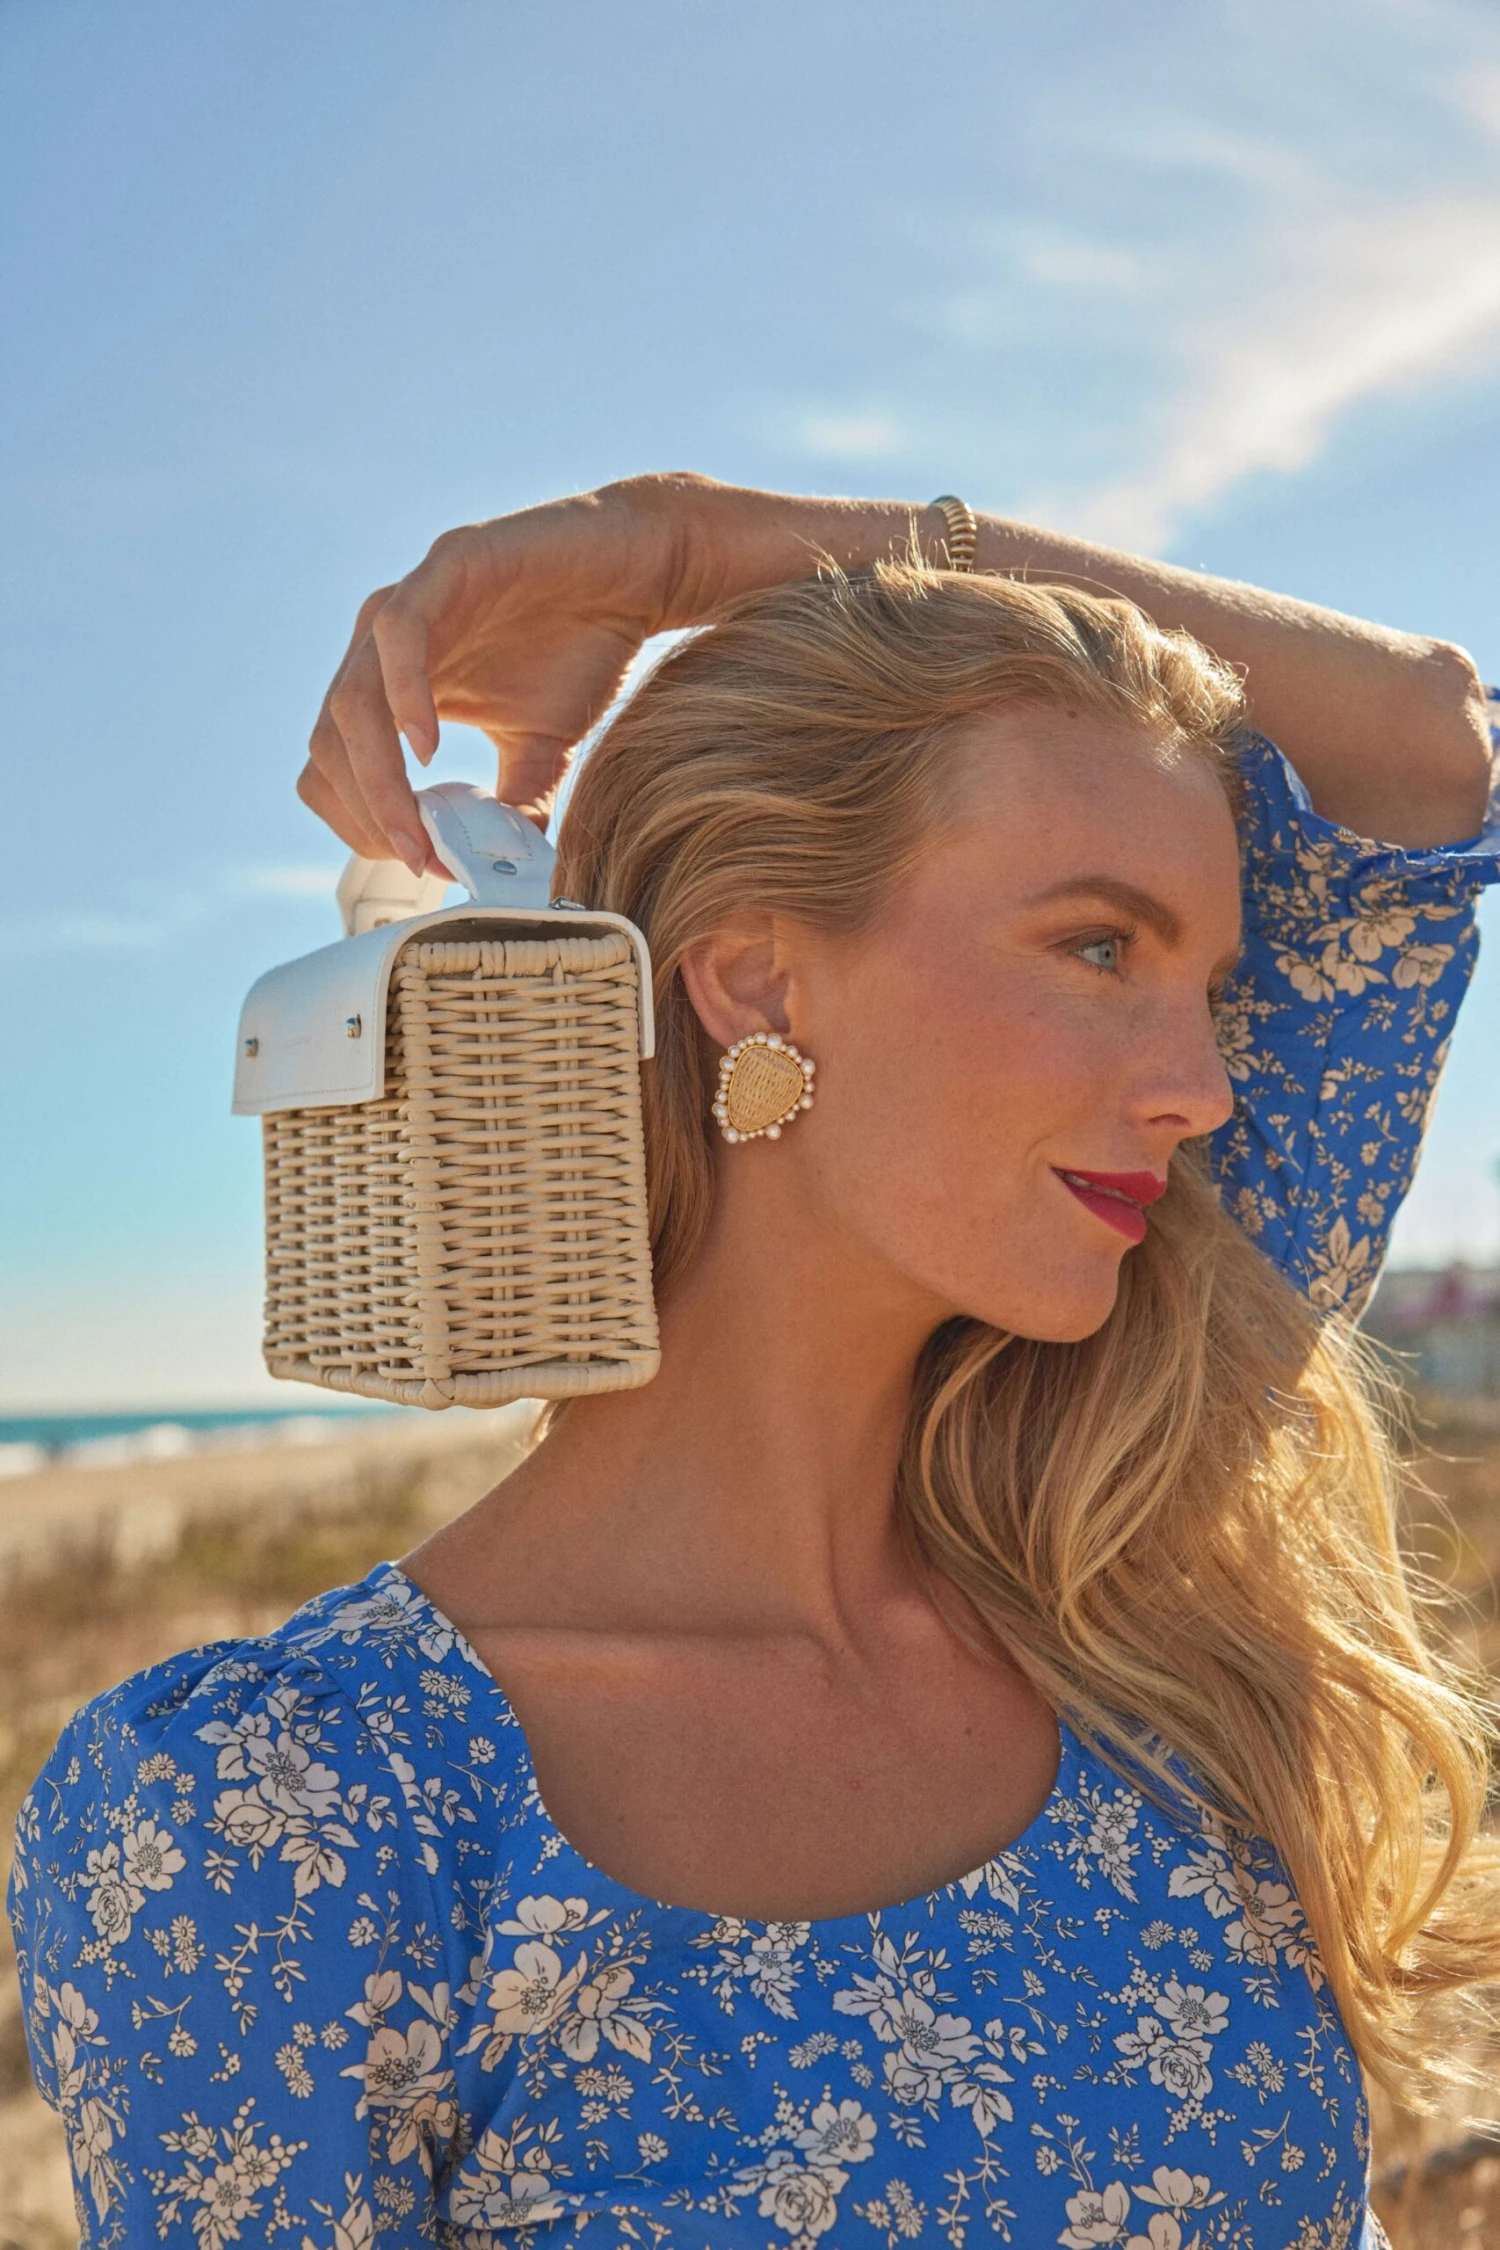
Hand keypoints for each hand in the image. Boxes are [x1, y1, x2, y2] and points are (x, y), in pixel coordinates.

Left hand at [300, 479, 691, 872]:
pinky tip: (428, 748)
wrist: (640, 573)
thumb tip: (495, 876)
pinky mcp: (447, 563)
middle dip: (367, 812)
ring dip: (375, 777)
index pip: (336, 768)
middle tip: (418, 855)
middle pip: (330, 744)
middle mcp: (384, 645)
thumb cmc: (585, 652)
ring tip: (417, 826)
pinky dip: (403, 697)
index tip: (416, 863)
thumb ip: (508, 806)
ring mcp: (409, 600)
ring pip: (351, 700)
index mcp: (393, 688)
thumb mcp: (540, 751)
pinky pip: (398, 633)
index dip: (361, 823)